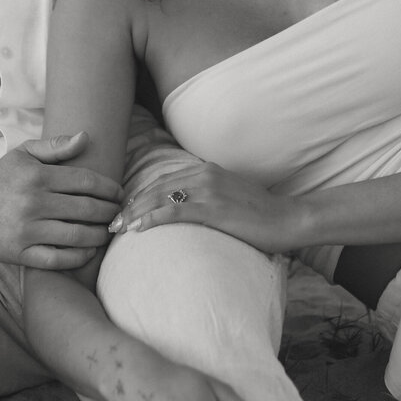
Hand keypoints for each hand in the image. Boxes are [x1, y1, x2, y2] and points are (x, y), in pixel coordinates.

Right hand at [0, 132, 122, 270]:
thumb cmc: (0, 177)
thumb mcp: (24, 154)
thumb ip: (55, 146)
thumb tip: (86, 137)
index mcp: (37, 176)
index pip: (85, 181)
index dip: (108, 188)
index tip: (119, 194)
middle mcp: (33, 202)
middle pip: (85, 208)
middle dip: (109, 212)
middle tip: (119, 214)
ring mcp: (26, 230)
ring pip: (76, 235)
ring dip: (99, 235)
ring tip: (108, 232)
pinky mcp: (19, 252)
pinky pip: (57, 259)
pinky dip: (78, 257)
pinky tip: (89, 251)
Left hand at [109, 161, 291, 252]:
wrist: (288, 219)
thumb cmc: (261, 215)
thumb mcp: (230, 197)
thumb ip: (208, 198)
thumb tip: (187, 212)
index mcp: (207, 171)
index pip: (163, 181)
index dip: (140, 196)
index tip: (124, 212)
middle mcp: (204, 175)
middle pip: (156, 187)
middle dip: (131, 205)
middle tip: (113, 223)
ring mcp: (208, 190)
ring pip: (160, 197)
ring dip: (135, 213)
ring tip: (118, 228)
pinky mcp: (213, 208)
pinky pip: (174, 211)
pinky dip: (152, 218)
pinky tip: (139, 229)